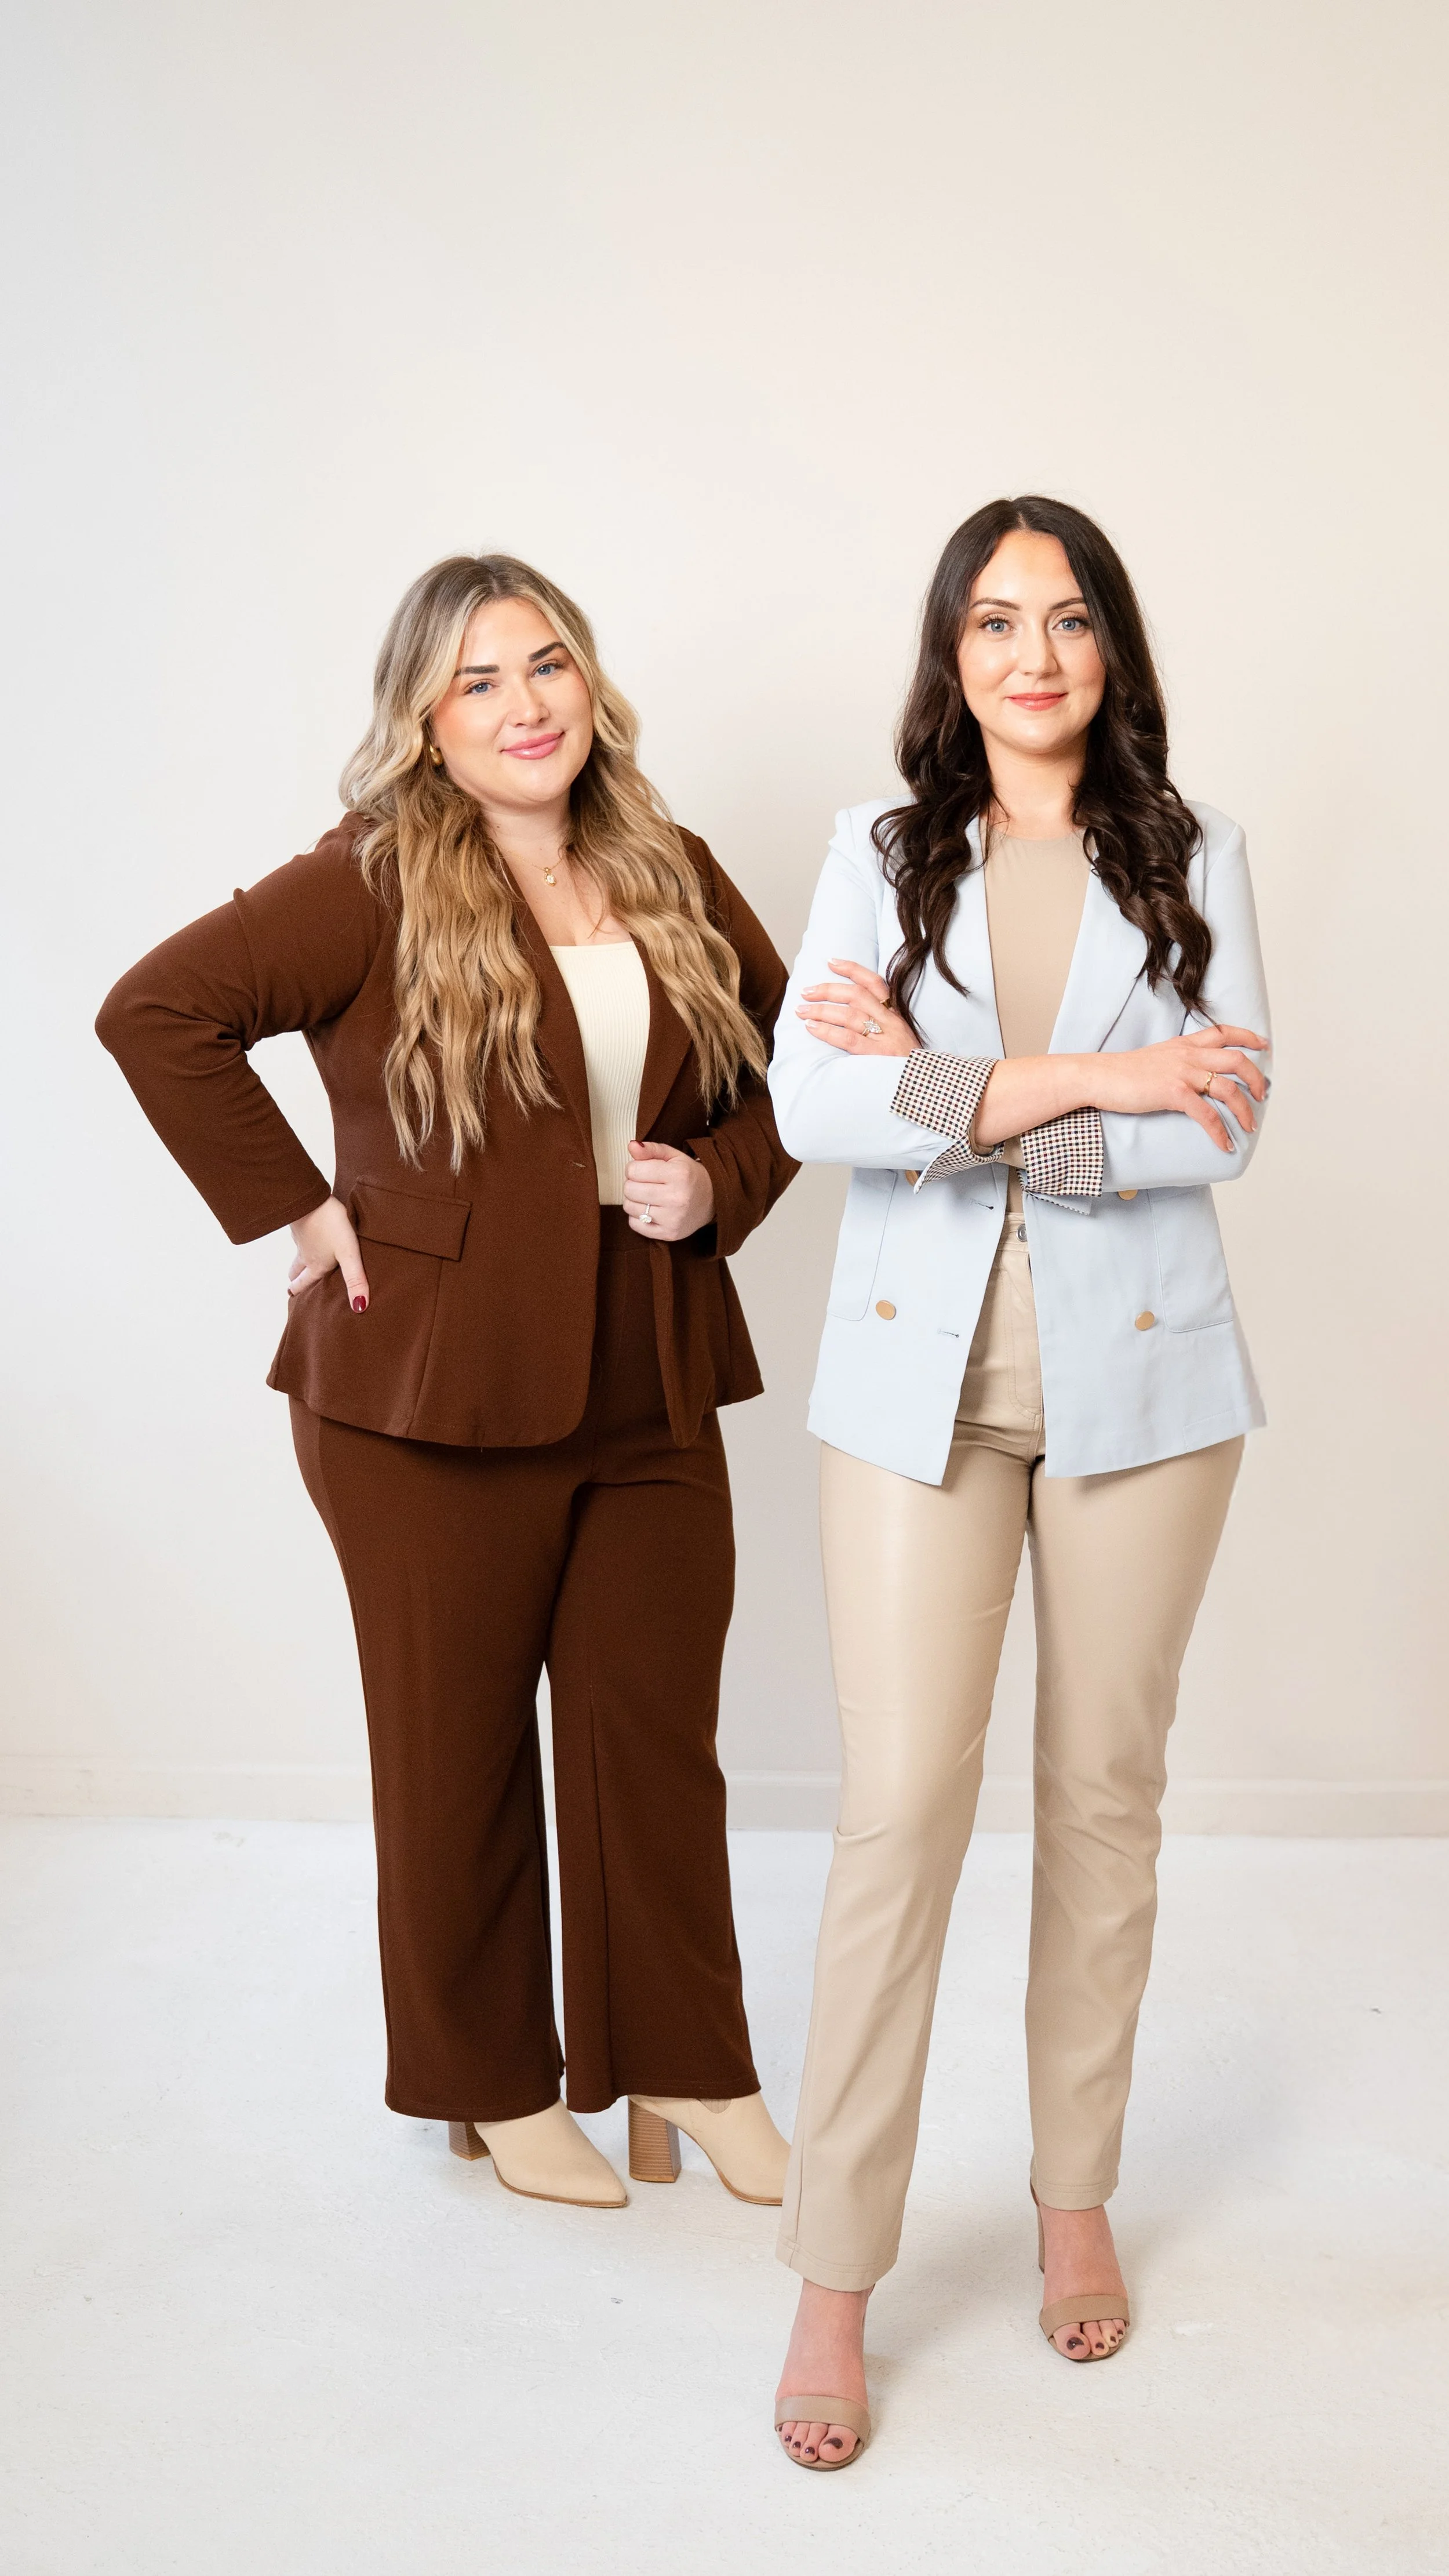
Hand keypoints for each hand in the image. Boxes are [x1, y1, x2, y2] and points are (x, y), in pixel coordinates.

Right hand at [288, 1195, 370, 1310]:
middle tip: (293, 1286)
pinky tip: (309, 1235)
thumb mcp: (348, 1255)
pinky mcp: (301, 1222)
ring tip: (299, 1265)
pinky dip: (302, 1241)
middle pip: (295, 1270)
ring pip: (297, 1254)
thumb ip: (355, 1279)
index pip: (304, 1283)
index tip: (291, 1297)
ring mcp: (301, 1238)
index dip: (298, 1291)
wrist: (311, 1199)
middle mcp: (305, 1254)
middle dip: (295, 1279)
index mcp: (316, 1265)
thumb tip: (359, 1307)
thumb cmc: (331, 1227)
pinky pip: (300, 1236)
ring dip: (297, 1261)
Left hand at [622, 1139, 714, 1240]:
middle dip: (633, 1183)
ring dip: (634, 1200)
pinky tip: (650, 1210)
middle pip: (629, 1189)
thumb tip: (631, 1145)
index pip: (633, 1170)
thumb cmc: (689, 1176)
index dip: (634, 1168)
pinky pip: (635, 1225)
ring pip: (630, 1207)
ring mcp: (673, 1218)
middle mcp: (676, 1197)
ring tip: (648, 1196)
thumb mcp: (674, 1156)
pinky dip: (637, 1217)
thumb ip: (651, 1149)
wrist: (714, 1199)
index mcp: (678, 1174)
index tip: (644, 1169)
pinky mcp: (669, 1233)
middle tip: (645, 1183)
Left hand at [797, 958, 920, 1057]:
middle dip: (828, 990)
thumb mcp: (899, 1039)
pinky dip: (827, 1031)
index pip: (875, 983)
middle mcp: (891, 1022)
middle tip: (805, 992)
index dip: (852, 969)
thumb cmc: (906, 1064)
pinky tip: (811, 1028)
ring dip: (821, 1010)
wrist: (925, 1085)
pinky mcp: (878, 1055)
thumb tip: (848, 1015)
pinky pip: (848, 1039)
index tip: (831, 962)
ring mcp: (885, 1038)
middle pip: (857, 995)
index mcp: (895, 1015)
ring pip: (849, 1015)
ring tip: (801, 1011)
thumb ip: (880, 1026)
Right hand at [1091, 1024, 1269, 1151]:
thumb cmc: (1121, 1072)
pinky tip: (1225, 1144)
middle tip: (1261, 1095)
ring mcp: (1182, 1073)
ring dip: (1244, 1109)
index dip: (1248, 1036)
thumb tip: (1190, 1076)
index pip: (1223, 1032)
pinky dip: (1220, 1131)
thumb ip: (1176, 1061)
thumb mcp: (1155, 1057)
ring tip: (1249, 1125)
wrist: (1098, 1077)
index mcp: (1184, 1044)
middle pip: (1236, 1059)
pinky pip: (1207, 1114)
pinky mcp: (1173, 1093)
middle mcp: (1188, 1055)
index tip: (1263, 1044)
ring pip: (1228, 1088)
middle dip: (1255, 1078)